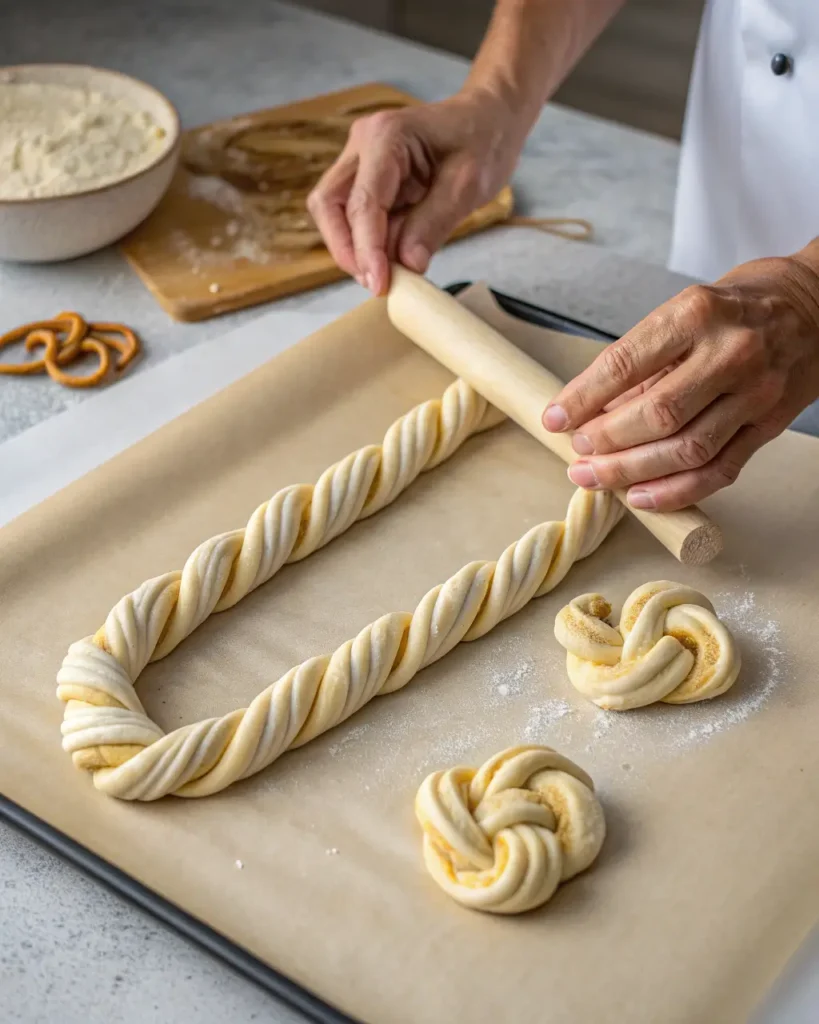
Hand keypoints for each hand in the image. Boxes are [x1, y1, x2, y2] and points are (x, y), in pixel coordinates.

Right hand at [307, 90, 523, 294]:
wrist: (488, 118)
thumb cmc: (483, 141)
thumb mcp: (469, 186)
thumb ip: (434, 224)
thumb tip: (407, 264)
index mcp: (387, 136)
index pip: (363, 202)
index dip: (367, 249)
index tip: (380, 285)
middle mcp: (363, 144)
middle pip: (329, 205)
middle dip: (347, 250)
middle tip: (377, 284)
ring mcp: (360, 160)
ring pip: (334, 213)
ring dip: (355, 248)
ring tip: (390, 274)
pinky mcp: (366, 178)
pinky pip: (354, 216)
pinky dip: (370, 242)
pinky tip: (394, 258)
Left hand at [543, 247, 818, 510]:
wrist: (818, 305)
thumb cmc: (739, 306)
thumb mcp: (684, 312)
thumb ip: (641, 364)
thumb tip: (589, 412)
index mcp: (697, 314)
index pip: (624, 364)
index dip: (582, 399)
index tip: (555, 418)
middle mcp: (730, 353)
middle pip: (658, 415)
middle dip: (607, 442)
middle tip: (577, 454)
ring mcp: (755, 393)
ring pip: (686, 450)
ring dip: (632, 472)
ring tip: (596, 477)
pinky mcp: (769, 426)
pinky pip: (719, 471)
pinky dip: (675, 492)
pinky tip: (640, 497)